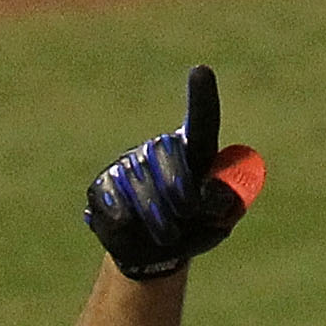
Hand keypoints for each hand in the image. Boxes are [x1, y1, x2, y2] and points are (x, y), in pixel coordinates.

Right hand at [84, 66, 266, 280]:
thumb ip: (223, 206)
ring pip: (142, 188)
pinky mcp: (102, 186)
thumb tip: (218, 194)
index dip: (201, 98)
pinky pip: (117, 205)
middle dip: (181, 195)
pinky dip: (129, 224)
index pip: (201, 123)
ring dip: (160, 223)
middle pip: (168, 157)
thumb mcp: (216, 223)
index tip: (201, 71)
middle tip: (187, 216)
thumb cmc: (191, 231)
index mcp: (192, 153)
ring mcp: (128, 165)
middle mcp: (158, 150)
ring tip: (166, 234)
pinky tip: (132, 227)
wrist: (155, 255)